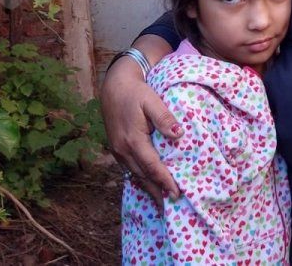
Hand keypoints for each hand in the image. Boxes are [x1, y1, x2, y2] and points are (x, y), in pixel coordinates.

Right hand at [102, 40, 180, 202]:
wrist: (113, 86)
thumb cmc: (136, 92)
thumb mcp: (152, 100)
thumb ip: (164, 118)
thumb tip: (178, 134)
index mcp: (133, 139)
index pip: (152, 166)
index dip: (165, 180)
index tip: (177, 192)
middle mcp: (123, 149)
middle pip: (143, 176)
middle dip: (157, 191)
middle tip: (171, 205)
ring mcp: (118, 150)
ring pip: (135, 175)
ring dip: (148, 188)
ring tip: (162, 200)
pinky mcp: (116, 149)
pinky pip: (129, 169)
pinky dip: (140, 179)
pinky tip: (147, 185)